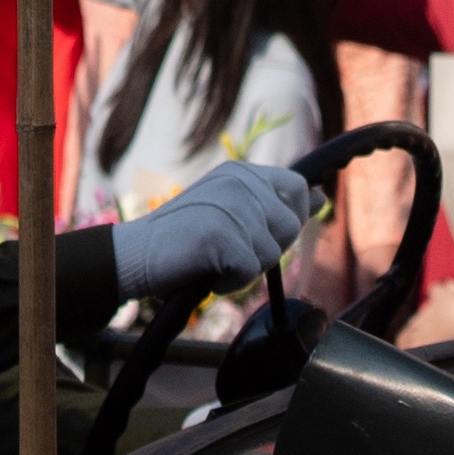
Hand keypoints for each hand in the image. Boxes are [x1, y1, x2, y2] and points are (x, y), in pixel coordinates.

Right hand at [110, 159, 314, 300]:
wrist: (133, 255)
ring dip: (246, 269)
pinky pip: (250, 272)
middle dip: (266, 248)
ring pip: (272, 254)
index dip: (291, 216)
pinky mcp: (221, 235)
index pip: (296, 187)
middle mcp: (238, 182)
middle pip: (290, 226)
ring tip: (213, 261)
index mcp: (240, 172)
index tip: (264, 234)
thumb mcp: (230, 211)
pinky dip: (229, 283)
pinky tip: (206, 273)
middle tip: (229, 250)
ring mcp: (230, 207)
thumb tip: (320, 199)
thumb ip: (272, 204)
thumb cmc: (181, 240)